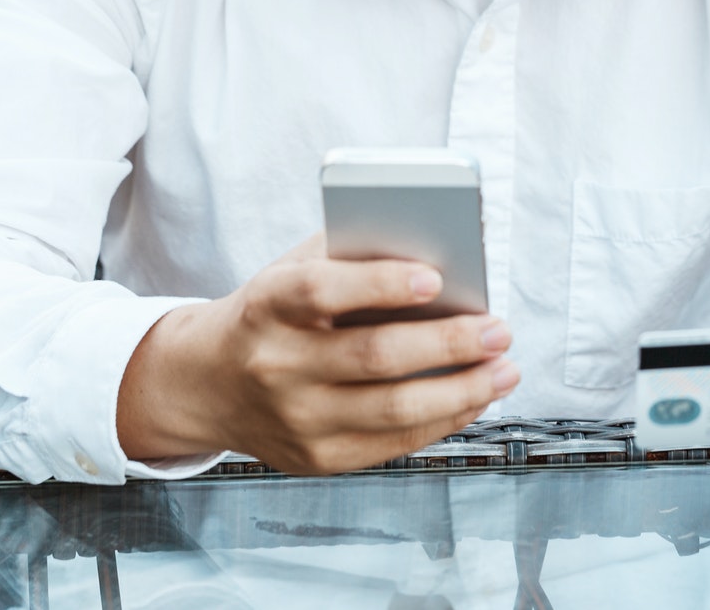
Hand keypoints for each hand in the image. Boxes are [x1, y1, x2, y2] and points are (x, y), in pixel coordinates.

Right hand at [116, 233, 517, 473]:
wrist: (205, 383)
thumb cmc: (270, 314)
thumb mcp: (290, 270)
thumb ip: (350, 257)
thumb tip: (439, 252)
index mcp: (267, 305)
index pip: (323, 291)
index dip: (380, 284)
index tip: (435, 277)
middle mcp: (277, 365)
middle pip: (374, 357)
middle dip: (449, 343)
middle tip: (498, 329)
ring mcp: (296, 419)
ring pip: (394, 410)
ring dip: (463, 390)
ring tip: (504, 369)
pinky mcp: (317, 457)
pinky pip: (394, 443)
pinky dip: (443, 419)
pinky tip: (474, 397)